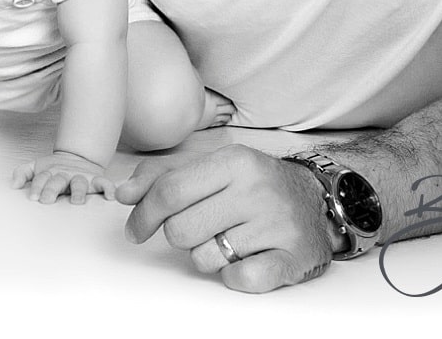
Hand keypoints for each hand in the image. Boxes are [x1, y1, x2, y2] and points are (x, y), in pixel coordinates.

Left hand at [12, 150, 116, 203]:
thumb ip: (22, 173)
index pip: (41, 179)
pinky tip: (111, 197)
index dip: (37, 187)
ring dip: (78, 192)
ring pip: (80, 183)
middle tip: (47, 201)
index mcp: (50, 172)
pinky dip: (108, 188)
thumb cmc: (54, 170)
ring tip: (77, 202)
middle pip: (57, 181)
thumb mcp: (36, 167)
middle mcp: (65, 174)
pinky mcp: (96, 180)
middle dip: (51, 190)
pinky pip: (104, 184)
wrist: (78, 159)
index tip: (33, 197)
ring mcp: (81, 177)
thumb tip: (13, 185)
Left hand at [115, 145, 336, 292]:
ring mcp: (277, 225)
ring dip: (207, 255)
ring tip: (227, 240)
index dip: (143, 215)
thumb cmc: (253, 184)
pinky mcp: (293, 258)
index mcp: (233, 162)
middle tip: (198, 229)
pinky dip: (233, 276)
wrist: (316, 200)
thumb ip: (162, 176)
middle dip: (179, 236)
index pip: (169, 191)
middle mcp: (257, 190)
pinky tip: (244, 258)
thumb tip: (124, 194)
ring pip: (205, 258)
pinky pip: (239, 280)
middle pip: (182, 229)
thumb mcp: (212, 167)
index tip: (134, 230)